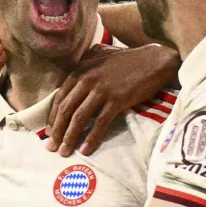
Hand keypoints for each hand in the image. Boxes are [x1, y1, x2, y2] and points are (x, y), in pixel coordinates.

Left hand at [46, 44, 180, 156]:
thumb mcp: (102, 54)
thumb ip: (86, 62)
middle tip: (51, 147)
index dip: (53, 117)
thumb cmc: (129, 59)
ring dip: (70, 137)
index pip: (61, 97)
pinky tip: (86, 149)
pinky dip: (92, 138)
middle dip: (57, 130)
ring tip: (65, 152)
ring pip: (80, 117)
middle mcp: (88, 79)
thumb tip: (74, 74)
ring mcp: (102, 89)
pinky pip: (100, 122)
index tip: (50, 132)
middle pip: (66, 109)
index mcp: (81, 69)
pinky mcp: (117, 100)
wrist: (155, 61)